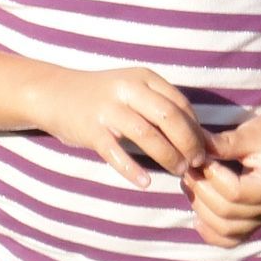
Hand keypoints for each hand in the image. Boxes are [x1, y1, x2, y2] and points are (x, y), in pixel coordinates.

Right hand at [37, 65, 215, 188]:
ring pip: (147, 134)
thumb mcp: (133, 90)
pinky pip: (116, 153)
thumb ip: (161, 107)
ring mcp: (107, 109)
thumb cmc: (104, 96)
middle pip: (169, 116)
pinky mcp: (91, 130)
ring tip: (179, 172)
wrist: (55, 93)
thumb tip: (198, 137)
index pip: (180, 103)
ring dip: (168, 156)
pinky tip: (146, 183)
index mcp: (143, 77)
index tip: (205, 148)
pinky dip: (133, 170)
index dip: (197, 128)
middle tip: (196, 163)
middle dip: (188, 142)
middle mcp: (127, 89)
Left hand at [183, 111, 260, 245]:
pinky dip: (211, 233)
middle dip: (201, 190)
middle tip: (188, 168)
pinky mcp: (255, 221)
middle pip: (227, 213)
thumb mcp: (251, 133)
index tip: (199, 157)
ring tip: (190, 183)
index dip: (211, 176)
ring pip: (226, 229)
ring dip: (201, 209)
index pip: (235, 192)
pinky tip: (197, 217)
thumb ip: (224, 143)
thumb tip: (194, 146)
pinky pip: (231, 239)